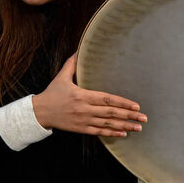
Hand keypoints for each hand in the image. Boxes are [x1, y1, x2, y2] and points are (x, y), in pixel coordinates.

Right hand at [31, 54, 145, 137]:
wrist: (39, 112)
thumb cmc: (52, 93)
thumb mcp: (61, 76)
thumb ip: (72, 63)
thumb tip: (80, 49)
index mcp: (82, 95)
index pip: (106, 99)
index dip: (122, 103)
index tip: (136, 106)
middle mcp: (84, 109)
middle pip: (110, 113)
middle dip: (129, 116)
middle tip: (144, 118)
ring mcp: (83, 120)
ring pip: (107, 124)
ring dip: (124, 126)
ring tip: (138, 127)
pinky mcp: (81, 129)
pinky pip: (99, 132)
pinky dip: (112, 133)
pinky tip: (124, 133)